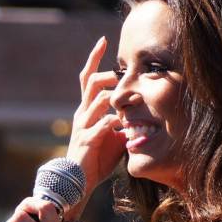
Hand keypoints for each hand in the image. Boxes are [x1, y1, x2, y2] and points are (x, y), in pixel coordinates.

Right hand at [67, 36, 127, 201]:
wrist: (78, 181)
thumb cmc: (96, 158)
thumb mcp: (114, 136)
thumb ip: (124, 123)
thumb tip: (143, 114)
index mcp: (87, 110)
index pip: (87, 78)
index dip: (94, 58)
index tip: (103, 40)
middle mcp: (82, 113)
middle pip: (90, 82)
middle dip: (106, 74)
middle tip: (121, 72)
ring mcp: (83, 126)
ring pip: (97, 100)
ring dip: (114, 97)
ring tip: (128, 98)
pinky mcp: (87, 140)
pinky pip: (102, 125)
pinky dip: (115, 122)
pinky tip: (124, 124)